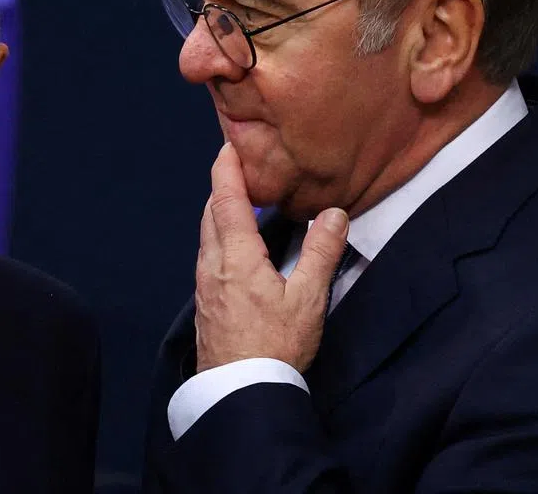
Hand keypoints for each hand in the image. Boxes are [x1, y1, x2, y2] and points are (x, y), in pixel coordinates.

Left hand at [195, 143, 350, 372]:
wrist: (240, 392)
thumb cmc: (275, 347)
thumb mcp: (307, 299)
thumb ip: (321, 253)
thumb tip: (333, 213)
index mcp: (235, 256)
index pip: (226, 199)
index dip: (226, 169)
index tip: (229, 145)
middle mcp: (211, 264)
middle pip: (211, 213)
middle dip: (223, 187)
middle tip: (238, 167)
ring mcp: (204, 284)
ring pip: (207, 235)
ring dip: (219, 212)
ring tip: (240, 202)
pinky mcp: (205, 302)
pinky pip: (207, 256)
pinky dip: (218, 237)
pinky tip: (235, 247)